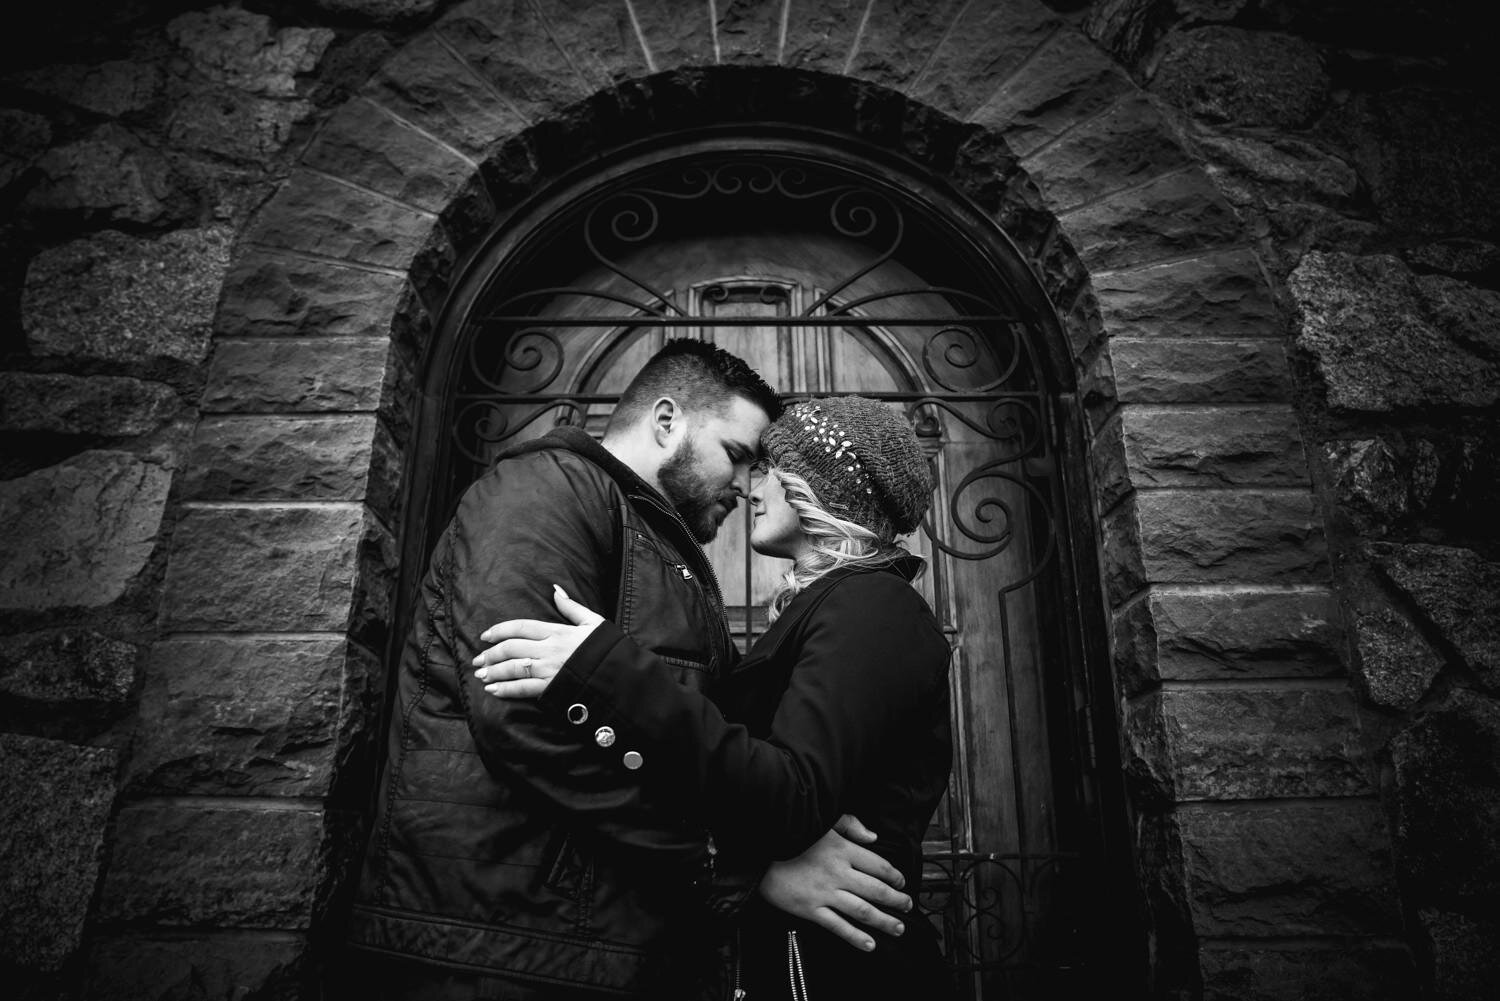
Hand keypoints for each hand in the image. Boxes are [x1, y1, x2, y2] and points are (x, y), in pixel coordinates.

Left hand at [473, 585, 604, 697]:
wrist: (619, 674)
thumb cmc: (607, 648)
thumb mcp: (593, 621)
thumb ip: (571, 607)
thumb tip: (556, 589)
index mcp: (558, 631)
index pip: (521, 627)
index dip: (500, 630)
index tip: (485, 636)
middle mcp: (550, 649)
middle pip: (512, 648)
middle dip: (491, 654)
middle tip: (477, 659)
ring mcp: (549, 669)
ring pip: (513, 667)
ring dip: (494, 671)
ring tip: (480, 674)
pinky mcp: (551, 687)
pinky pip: (523, 688)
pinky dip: (506, 689)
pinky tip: (493, 690)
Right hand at [756, 815, 911, 951]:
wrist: (759, 851)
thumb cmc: (792, 834)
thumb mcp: (823, 820)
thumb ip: (851, 825)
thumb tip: (874, 837)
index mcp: (843, 849)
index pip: (878, 865)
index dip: (894, 876)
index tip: (902, 883)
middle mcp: (838, 872)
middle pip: (876, 890)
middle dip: (896, 900)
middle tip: (908, 906)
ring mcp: (825, 892)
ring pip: (862, 910)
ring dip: (884, 921)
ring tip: (898, 928)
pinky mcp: (810, 909)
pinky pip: (837, 926)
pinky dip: (855, 937)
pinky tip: (869, 944)